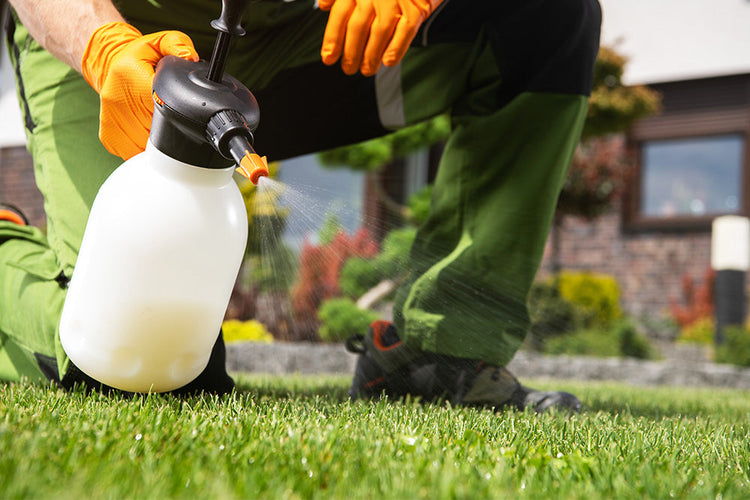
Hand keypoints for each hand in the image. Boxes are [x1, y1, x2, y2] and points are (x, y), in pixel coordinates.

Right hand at [81, 22, 198, 159]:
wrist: (108, 65)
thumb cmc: (139, 57)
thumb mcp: (160, 41)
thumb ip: (179, 44)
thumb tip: (191, 58)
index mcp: (132, 78)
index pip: (162, 107)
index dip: (176, 114)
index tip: (182, 114)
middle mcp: (118, 101)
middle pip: (155, 132)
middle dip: (170, 130)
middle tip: (175, 120)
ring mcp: (112, 122)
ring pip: (145, 149)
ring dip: (158, 145)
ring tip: (162, 128)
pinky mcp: (109, 137)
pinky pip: (133, 153)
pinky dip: (144, 150)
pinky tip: (148, 136)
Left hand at [319, 0, 442, 75]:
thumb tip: (323, 5)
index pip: (340, 15)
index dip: (333, 38)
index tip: (329, 58)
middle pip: (358, 26)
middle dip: (351, 52)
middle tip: (348, 68)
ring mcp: (395, 1)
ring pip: (379, 31)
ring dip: (371, 55)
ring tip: (367, 70)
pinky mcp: (416, 9)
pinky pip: (405, 31)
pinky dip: (396, 48)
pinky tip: (388, 61)